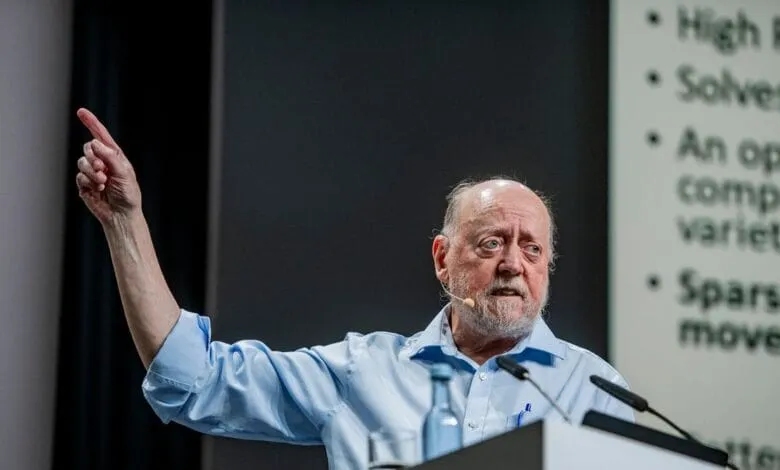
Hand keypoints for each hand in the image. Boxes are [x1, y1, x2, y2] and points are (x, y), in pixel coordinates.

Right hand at [75, 107, 141, 224]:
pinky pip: (79, 177)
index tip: (81, 111)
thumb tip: (95, 143)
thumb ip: (110, 157)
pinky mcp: (85, 184)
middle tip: (102, 169)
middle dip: (93, 157)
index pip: (101, 136)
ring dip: (91, 171)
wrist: (122, 215)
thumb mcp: (124, 173)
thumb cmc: (128, 194)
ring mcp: (92, 173)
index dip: (91, 123)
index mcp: (114, 156)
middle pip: (88, 148)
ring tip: (102, 182)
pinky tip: (98, 190)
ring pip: (81, 162)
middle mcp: (102, 162)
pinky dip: (88, 182)